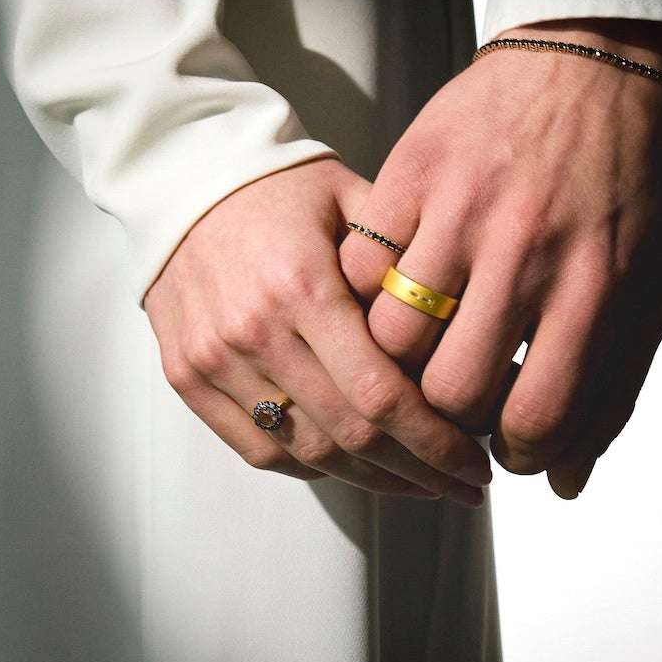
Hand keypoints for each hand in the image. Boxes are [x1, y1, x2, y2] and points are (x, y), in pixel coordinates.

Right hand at [146, 157, 491, 503]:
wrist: (185, 177)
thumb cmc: (280, 187)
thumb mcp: (356, 203)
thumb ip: (406, 268)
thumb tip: (469, 340)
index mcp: (302, 286)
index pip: (381, 394)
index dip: (436, 442)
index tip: (476, 463)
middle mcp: (253, 331)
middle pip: (350, 435)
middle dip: (419, 471)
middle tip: (463, 484)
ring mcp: (214, 360)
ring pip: (307, 453)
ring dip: (372, 479)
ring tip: (420, 482)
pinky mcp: (187, 377)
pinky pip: (259, 450)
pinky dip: (313, 467)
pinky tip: (357, 467)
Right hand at [339, 19, 661, 497]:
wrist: (589, 67)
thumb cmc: (622, 186)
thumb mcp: (645, 291)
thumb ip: (611, 393)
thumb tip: (565, 482)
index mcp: (596, 285)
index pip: (538, 418)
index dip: (515, 456)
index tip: (507, 452)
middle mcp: (526, 249)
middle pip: (452, 391)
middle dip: (449, 422)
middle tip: (457, 410)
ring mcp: (461, 210)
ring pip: (392, 341)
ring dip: (402, 365)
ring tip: (422, 360)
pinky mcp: (410, 177)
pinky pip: (361, 272)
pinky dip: (367, 299)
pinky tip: (393, 298)